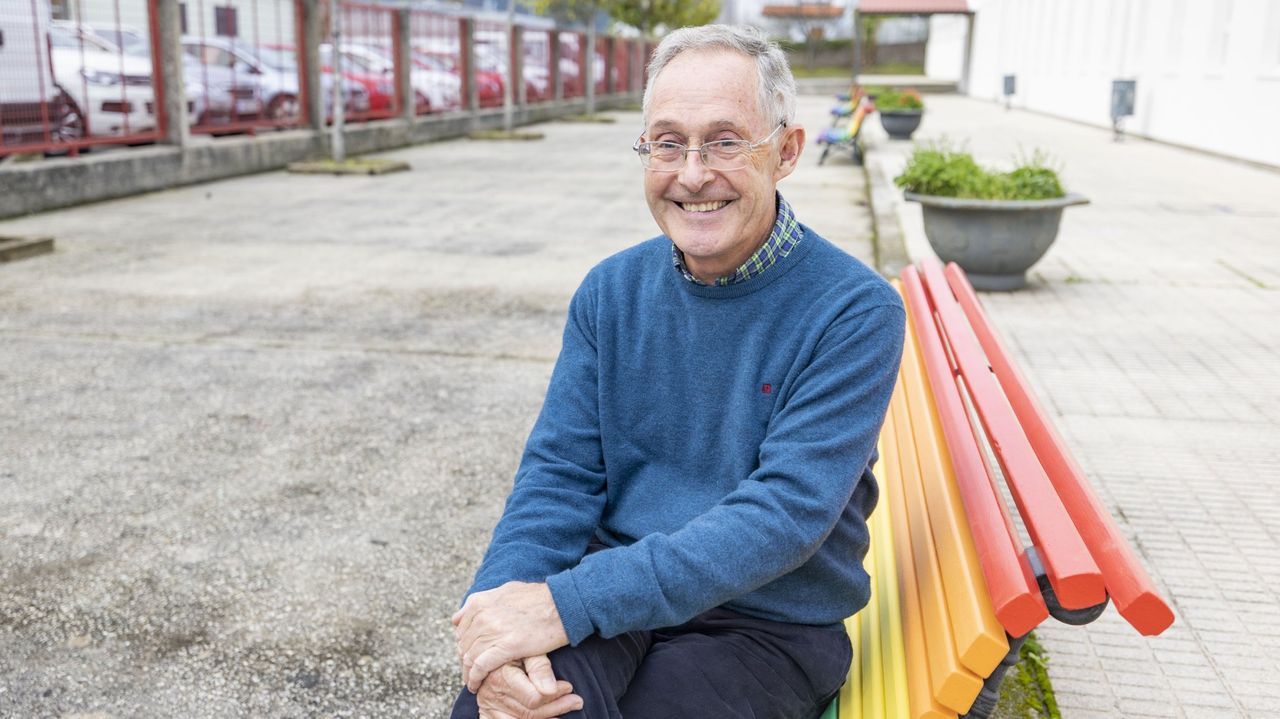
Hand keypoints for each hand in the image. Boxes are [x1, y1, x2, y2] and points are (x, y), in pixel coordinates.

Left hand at [453, 581, 569, 691]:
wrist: (563, 603)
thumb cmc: (539, 597)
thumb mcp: (505, 590)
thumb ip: (483, 602)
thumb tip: (465, 612)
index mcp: (480, 602)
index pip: (461, 629)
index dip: (464, 644)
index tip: (469, 654)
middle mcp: (482, 615)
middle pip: (464, 644)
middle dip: (465, 659)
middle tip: (470, 670)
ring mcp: (493, 630)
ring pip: (470, 657)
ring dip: (468, 672)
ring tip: (472, 681)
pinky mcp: (506, 647)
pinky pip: (481, 667)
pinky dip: (475, 678)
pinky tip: (475, 685)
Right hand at [475, 655, 582, 718]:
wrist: (487, 645)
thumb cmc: (513, 642)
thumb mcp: (527, 647)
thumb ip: (539, 667)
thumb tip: (549, 689)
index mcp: (500, 676)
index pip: (533, 698)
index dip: (554, 695)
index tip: (569, 687)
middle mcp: (491, 694)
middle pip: (529, 712)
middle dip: (556, 707)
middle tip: (576, 701)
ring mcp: (488, 705)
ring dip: (546, 717)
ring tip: (565, 709)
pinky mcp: (488, 711)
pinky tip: (548, 718)